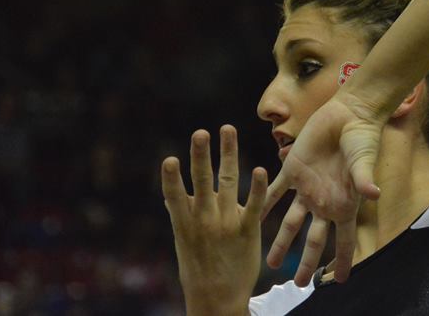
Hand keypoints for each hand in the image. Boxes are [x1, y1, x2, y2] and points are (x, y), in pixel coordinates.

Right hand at [162, 125, 265, 315]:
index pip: (175, 195)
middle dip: (201, 155)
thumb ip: (181, 214)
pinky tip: (259, 169)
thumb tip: (170, 195)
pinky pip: (253, 205)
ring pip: (226, 182)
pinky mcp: (248, 229)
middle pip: (202, 181)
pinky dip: (255, 187)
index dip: (172, 178)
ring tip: (226, 130)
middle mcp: (204, 219)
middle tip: (201, 132)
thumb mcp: (184, 240)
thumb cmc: (199, 267)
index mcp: (185, 222)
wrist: (218, 299)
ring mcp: (226, 223)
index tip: (170, 159)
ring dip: (227, 155)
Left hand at [262, 94, 384, 284]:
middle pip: (313, 239)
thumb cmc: (362, 138)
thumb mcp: (364, 161)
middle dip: (306, 262)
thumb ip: (364, 179)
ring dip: (281, 241)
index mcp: (344, 203)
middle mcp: (324, 200)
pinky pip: (275, 192)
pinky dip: (264, 204)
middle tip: (298, 284)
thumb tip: (374, 194)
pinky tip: (251, 218)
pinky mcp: (293, 170)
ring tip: (270, 262)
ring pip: (291, 221)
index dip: (342, 260)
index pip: (344, 240)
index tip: (341, 281)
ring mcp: (307, 187)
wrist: (348, 114)